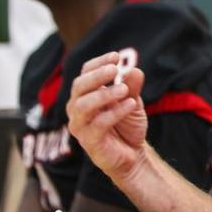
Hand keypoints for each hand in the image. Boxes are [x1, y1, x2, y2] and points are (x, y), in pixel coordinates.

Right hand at [66, 52, 148, 180]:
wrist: (132, 154)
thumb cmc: (127, 125)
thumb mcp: (133, 102)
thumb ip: (132, 87)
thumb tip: (133, 69)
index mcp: (86, 95)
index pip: (85, 74)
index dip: (98, 63)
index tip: (116, 56)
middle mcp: (78, 108)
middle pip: (79, 87)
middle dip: (96, 76)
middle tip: (115, 69)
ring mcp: (81, 125)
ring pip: (83, 105)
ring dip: (104, 94)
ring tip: (124, 89)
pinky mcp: (89, 141)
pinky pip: (98, 124)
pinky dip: (115, 112)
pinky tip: (130, 105)